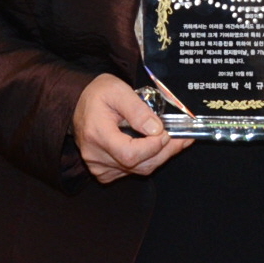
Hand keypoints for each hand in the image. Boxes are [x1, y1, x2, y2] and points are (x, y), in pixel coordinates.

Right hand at [72, 74, 190, 183]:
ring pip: (138, 170)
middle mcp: (95, 156)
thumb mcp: (118, 91)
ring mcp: (99, 166)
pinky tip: (160, 147)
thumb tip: (157, 129)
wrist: (79, 103)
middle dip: (165, 152)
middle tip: (184, 137)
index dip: (152, 147)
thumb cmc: (98, 94)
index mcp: (96, 134)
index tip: (167, 132)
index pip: (129, 154)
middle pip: (137, 165)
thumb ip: (137, 110)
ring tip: (179, 140)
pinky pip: (132, 171)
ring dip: (161, 156)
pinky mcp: (104, 171)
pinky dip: (149, 160)